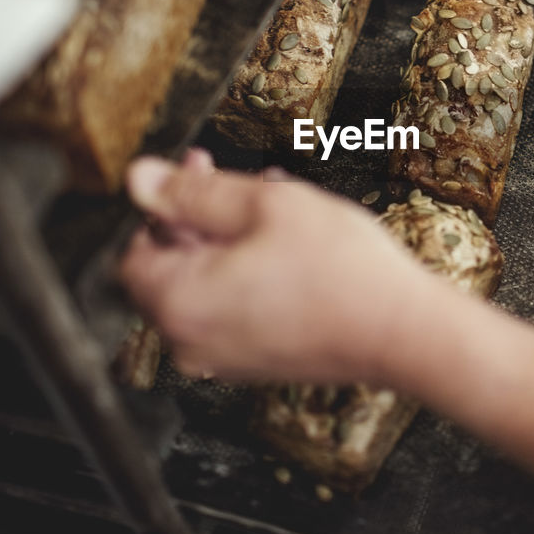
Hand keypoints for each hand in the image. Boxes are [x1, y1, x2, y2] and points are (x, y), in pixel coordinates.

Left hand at [118, 155, 436, 383]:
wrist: (400, 331)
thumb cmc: (341, 271)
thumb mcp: (264, 205)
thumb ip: (192, 191)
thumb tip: (138, 179)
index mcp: (179, 301)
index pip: (133, 250)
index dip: (160, 204)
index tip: (194, 171)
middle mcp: (190, 340)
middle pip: (169, 269)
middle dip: (198, 217)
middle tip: (237, 183)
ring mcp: (223, 357)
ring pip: (205, 286)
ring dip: (228, 241)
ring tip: (274, 207)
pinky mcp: (254, 362)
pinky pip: (232, 309)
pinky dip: (247, 274)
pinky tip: (286, 245)